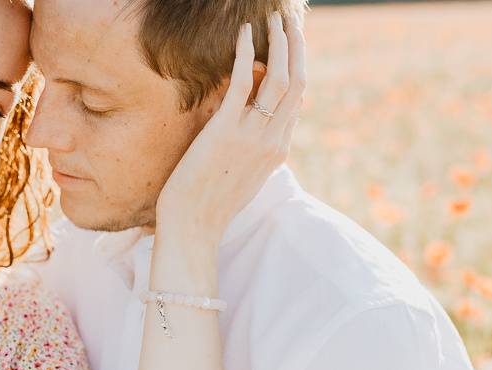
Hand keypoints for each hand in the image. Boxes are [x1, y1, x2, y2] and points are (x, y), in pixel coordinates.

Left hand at [154, 12, 306, 252]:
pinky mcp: (226, 130)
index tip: (292, 44)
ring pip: (279, 77)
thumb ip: (254, 149)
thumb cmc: (209, 204)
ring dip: (279, 42)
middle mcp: (273, 140)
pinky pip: (242, 81)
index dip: (297, 66)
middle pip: (298, 82)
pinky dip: (245, 52)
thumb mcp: (244, 176)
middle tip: (290, 20)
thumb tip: (249, 125)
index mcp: (278, 150)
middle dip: (297, 46)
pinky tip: (243, 32)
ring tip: (273, 18)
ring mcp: (252, 135)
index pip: (298, 99)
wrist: (193, 227)